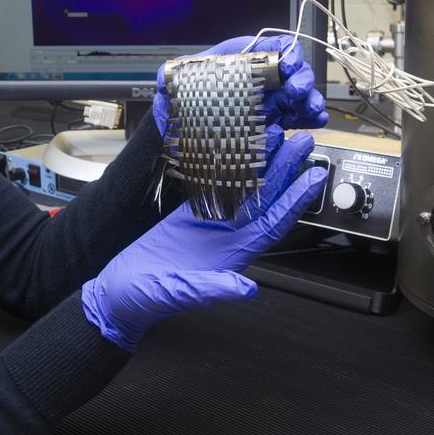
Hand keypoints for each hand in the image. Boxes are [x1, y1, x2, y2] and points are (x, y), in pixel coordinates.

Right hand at [82, 133, 326, 350]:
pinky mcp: (190, 216)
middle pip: (265, 199)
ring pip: (243, 189)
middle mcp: (228, 238)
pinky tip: (237, 149)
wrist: (119, 294)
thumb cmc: (146, 298)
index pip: (272, 224)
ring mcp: (210, 225)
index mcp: (232, 256)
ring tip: (276, 136)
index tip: (313, 177)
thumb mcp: (180, 294)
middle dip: (285, 170)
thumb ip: (213, 290)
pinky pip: (216, 187)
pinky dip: (228, 167)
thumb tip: (247, 289)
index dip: (295, 201)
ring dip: (261, 164)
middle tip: (302, 141)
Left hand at [152, 34, 328, 157]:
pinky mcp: (276, 123)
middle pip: (292, 70)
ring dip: (311, 99)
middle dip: (301, 77)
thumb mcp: (173, 86)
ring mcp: (270, 101)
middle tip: (298, 91)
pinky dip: (311, 119)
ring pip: (300, 94)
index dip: (284, 51)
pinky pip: (299, 118)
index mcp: (241, 62)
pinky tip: (316, 122)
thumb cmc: (182, 104)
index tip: (287, 63)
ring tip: (311, 110)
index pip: (270, 46)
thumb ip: (170, 77)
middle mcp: (260, 79)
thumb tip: (165, 77)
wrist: (184, 134)